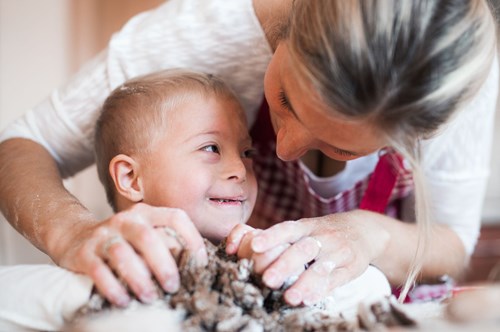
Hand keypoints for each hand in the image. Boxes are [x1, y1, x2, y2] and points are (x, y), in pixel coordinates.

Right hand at [56, 203, 207, 306]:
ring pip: (123, 254)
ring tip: (151, 297)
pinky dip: (113, 287)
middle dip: (164, 265)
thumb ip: (166, 242)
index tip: (200, 263)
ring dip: (140, 279)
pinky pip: (98, 270)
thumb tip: (196, 265)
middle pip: (149, 237)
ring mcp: (103, 235)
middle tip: (173, 286)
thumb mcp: (144, 234)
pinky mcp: (83, 253)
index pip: (175, 217)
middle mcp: (126, 220)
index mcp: (146, 213)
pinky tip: (124, 301)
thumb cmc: (122, 241)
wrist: (75, 236)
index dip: (192, 239)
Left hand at [227, 210, 389, 305]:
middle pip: (302, 249)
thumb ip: (281, 238)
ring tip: (288, 298)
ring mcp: (338, 252)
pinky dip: (321, 290)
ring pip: (320, 267)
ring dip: (304, 283)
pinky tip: (308, 300)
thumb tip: (245, 244)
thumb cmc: (323, 232)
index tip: (254, 245)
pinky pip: (335, 280)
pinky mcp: (350, 268)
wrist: (364, 230)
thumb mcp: (305, 228)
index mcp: (307, 226)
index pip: (287, 229)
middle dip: (284, 265)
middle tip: (267, 280)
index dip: (271, 236)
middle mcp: (322, 237)